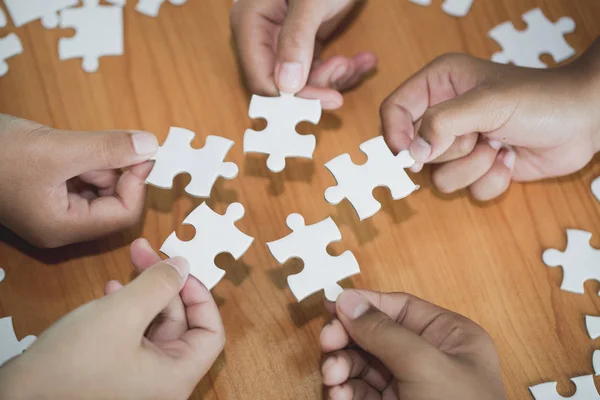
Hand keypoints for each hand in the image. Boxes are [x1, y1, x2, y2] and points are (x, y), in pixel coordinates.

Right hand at [0, 115, 157, 246]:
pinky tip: (69, 146)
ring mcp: (53, 210)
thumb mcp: (57, 148)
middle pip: (114, 203)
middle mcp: (61, 226)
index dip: (137, 183)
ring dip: (100, 163)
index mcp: (63, 227)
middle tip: (110, 143)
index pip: (122, 215)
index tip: (141, 152)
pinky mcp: (47, 193)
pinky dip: (86, 161)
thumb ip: (107, 149)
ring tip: (75, 145)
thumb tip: (152, 146)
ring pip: (99, 189)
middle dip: (117, 171)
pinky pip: (82, 180)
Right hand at [0, 239, 224, 399]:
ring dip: (143, 293)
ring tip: (123, 269)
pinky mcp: (116, 372)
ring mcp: (139, 379)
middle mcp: (163, 381)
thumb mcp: (121, 314)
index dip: (199, 296)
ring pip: (154, 325)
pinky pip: (134, 335)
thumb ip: (158, 285)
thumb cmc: (72, 363)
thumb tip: (183, 265)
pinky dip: (127, 310)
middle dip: (163, 284)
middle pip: (181, 323)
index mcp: (176, 376)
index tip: (178, 268)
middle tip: (142, 251)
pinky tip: (110, 291)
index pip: (211, 332)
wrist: (16, 397)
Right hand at [230, 0, 377, 108]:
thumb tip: (286, 85)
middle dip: (318, 83)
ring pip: (305, 80)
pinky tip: (365, 61)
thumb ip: (296, 40)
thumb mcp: (311, 0)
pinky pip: (320, 67)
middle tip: (346, 69)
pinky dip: (343, 70)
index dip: (293, 95)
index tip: (329, 97)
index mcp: (251, 23)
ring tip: (358, 62)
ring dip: (335, 78)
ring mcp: (284, 39)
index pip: (261, 78)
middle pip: (283, 83)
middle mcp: (263, 35)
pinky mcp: (305, 41)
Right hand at [320, 290, 506, 399]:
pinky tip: (339, 397)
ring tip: (333, 378)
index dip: (364, 305)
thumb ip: (384, 331)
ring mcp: (409, 387)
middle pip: (375, 335)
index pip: (399, 308)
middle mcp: (429, 358)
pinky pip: (360, 392)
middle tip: (327, 344)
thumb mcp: (424, 365)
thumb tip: (349, 300)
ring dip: (341, 367)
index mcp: (449, 337)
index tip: (332, 308)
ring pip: (362, 364)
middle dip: (347, 340)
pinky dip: (344, 392)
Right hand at [381, 39, 599, 200]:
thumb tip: (413, 153)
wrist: (584, 121)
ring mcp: (460, 145)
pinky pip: (466, 190)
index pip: (394, 109)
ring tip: (499, 146)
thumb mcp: (487, 102)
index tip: (409, 153)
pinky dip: (490, 180)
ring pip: (438, 177)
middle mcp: (443, 115)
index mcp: (438, 85)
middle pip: (415, 150)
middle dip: (450, 151)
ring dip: (473, 167)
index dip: (395, 134)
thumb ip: (443, 123)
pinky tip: (510, 158)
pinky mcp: (477, 169)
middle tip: (478, 135)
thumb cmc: (540, 99)